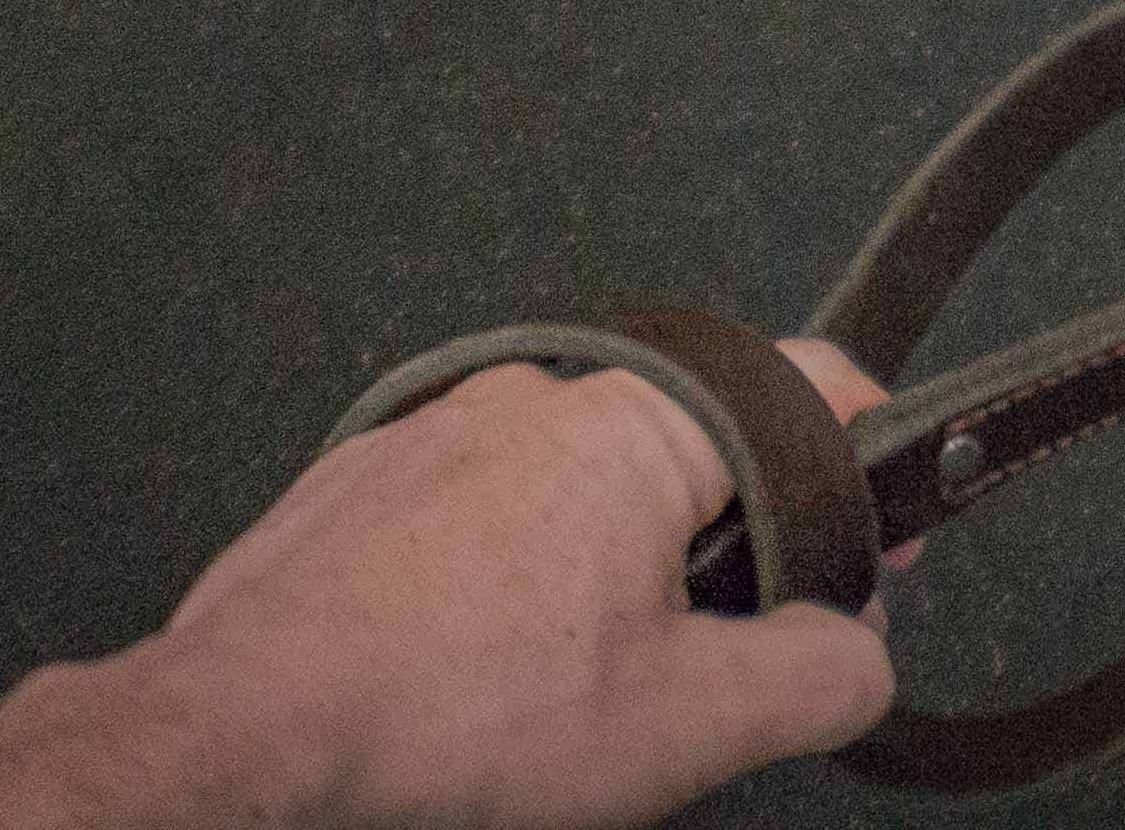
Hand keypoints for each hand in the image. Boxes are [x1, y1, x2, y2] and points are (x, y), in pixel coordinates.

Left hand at [140, 343, 897, 827]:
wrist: (241, 736)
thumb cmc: (448, 717)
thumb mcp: (687, 725)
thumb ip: (817, 675)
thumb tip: (863, 654)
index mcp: (638, 424)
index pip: (811, 386)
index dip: (874, 472)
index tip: (883, 551)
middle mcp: (540, 396)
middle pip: (696, 454)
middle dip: (726, 556)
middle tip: (711, 667)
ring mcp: (439, 431)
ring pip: (581, 489)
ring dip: (610, 572)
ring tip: (572, 691)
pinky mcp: (363, 483)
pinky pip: (482, 513)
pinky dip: (508, 582)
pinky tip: (482, 676)